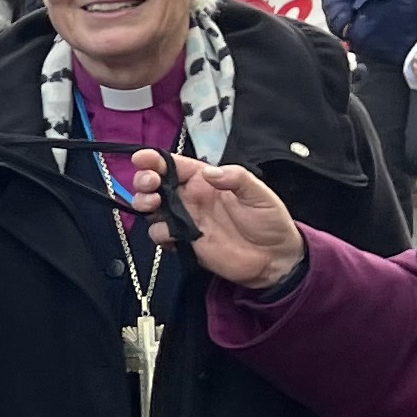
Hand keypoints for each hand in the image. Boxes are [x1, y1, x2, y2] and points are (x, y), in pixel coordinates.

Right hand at [131, 151, 306, 287]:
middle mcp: (190, 198)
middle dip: (144, 180)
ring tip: (153, 204)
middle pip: (155, 185)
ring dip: (144, 203)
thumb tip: (208, 173)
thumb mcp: (259, 193)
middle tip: (150, 183)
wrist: (274, 258)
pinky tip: (171, 232)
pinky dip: (159, 232)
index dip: (155, 160)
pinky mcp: (184, 243)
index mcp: (206, 180)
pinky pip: (161, 235)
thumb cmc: (269, 221)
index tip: (141, 158)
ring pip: (151, 209)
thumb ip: (236, 178)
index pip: (175, 165)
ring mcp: (185, 221)